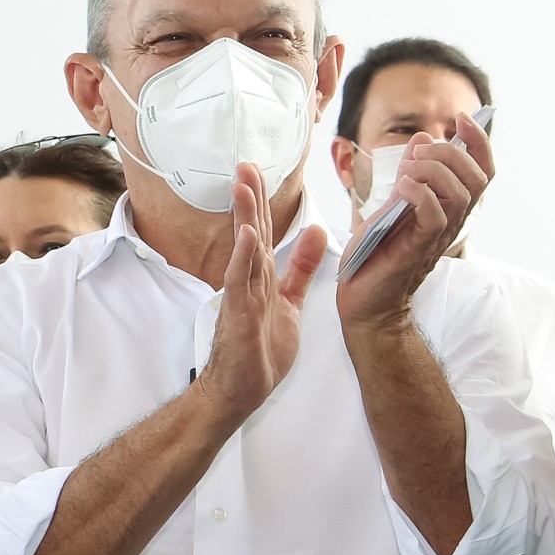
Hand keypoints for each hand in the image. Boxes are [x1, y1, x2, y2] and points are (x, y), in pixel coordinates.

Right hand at [191, 162, 330, 428]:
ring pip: (244, 250)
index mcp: (262, 277)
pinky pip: (242, 282)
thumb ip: (301, 268)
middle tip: (245, 164)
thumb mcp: (289, 301)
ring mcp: (242, 296)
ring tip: (243, 186)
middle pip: (251, 232)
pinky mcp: (239, 315)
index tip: (257, 171)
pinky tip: (247, 236)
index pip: (263, 231)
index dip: (262, 201)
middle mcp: (249, 281)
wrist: (241, 391)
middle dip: (250, 198)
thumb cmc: (260, 350)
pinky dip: (244, 258)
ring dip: (244, 217)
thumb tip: (315, 232)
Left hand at [338, 114, 492, 330]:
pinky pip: (434, 215)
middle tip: (419, 151)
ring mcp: (436, 236)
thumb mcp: (392, 201)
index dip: (479, 141)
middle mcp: (450, 221)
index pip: (481, 170)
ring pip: (459, 193)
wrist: (364, 298)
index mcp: (449, 207)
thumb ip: (409, 172)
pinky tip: (401, 188)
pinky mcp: (417, 249)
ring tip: (407, 170)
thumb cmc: (377, 252)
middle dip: (451, 151)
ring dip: (433, 170)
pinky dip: (420, 193)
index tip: (461, 117)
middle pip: (476, 178)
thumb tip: (423, 137)